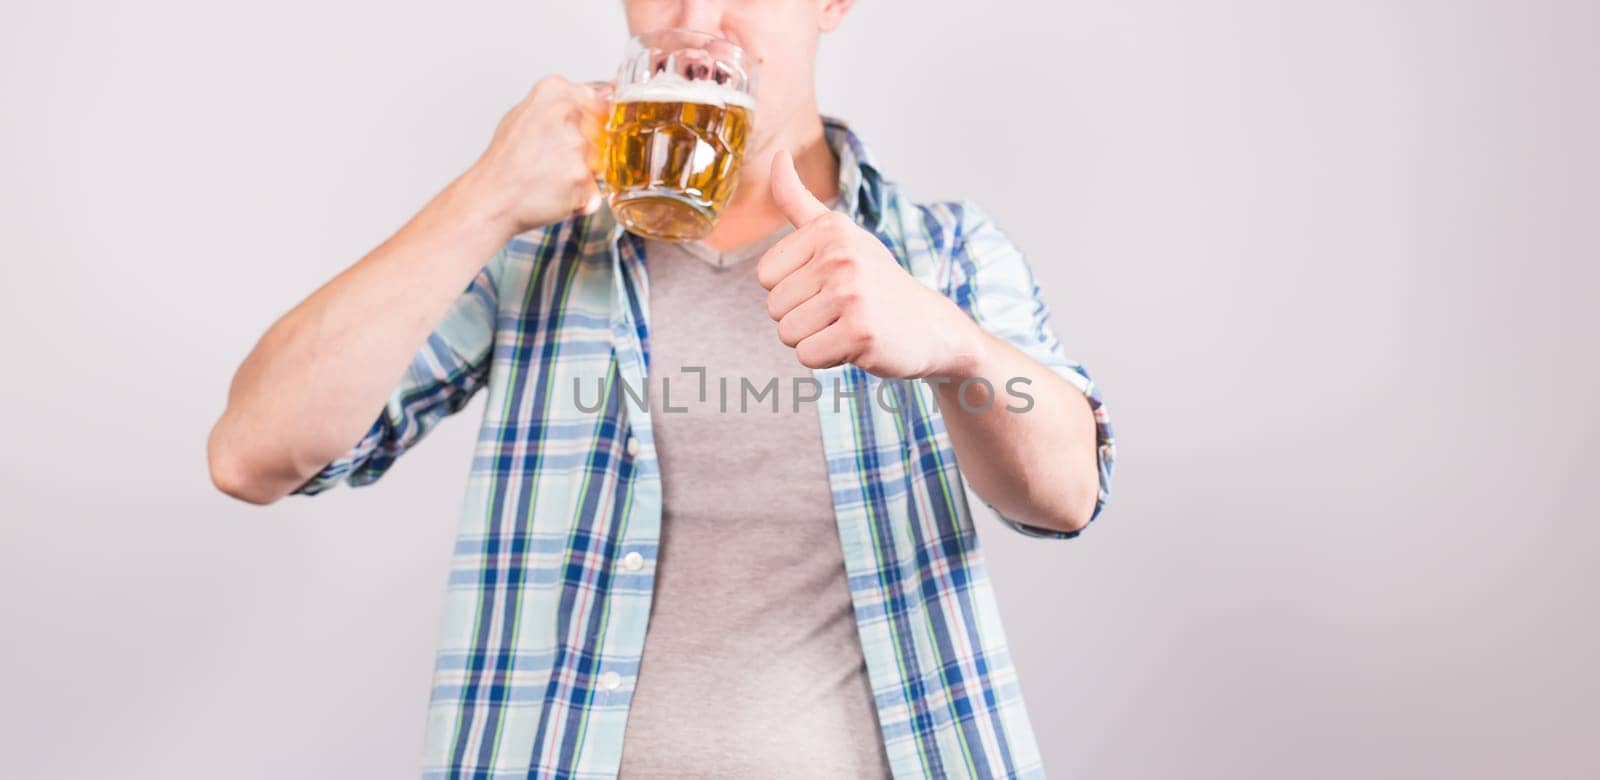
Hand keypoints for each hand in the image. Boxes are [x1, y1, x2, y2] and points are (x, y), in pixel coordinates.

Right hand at [463, 76, 609, 233]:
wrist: (492, 198)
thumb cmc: (505, 161)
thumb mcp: (526, 114)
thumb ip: (563, 101)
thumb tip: (604, 92)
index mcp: (554, 90)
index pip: (599, 101)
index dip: (589, 124)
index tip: (573, 135)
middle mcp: (567, 112)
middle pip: (601, 133)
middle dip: (584, 150)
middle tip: (552, 160)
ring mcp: (575, 144)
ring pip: (599, 161)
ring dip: (582, 173)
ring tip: (551, 176)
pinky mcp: (581, 176)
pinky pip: (594, 189)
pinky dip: (580, 197)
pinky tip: (554, 191)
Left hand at [756, 150, 984, 378]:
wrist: (931, 327)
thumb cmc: (876, 281)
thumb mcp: (840, 234)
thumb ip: (799, 199)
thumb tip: (777, 154)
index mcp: (829, 229)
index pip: (765, 276)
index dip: (792, 289)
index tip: (828, 284)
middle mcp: (840, 256)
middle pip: (773, 307)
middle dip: (803, 317)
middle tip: (842, 309)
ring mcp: (851, 294)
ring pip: (787, 333)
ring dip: (814, 338)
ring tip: (848, 324)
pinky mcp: (860, 333)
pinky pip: (808, 356)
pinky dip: (828, 358)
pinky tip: (856, 344)